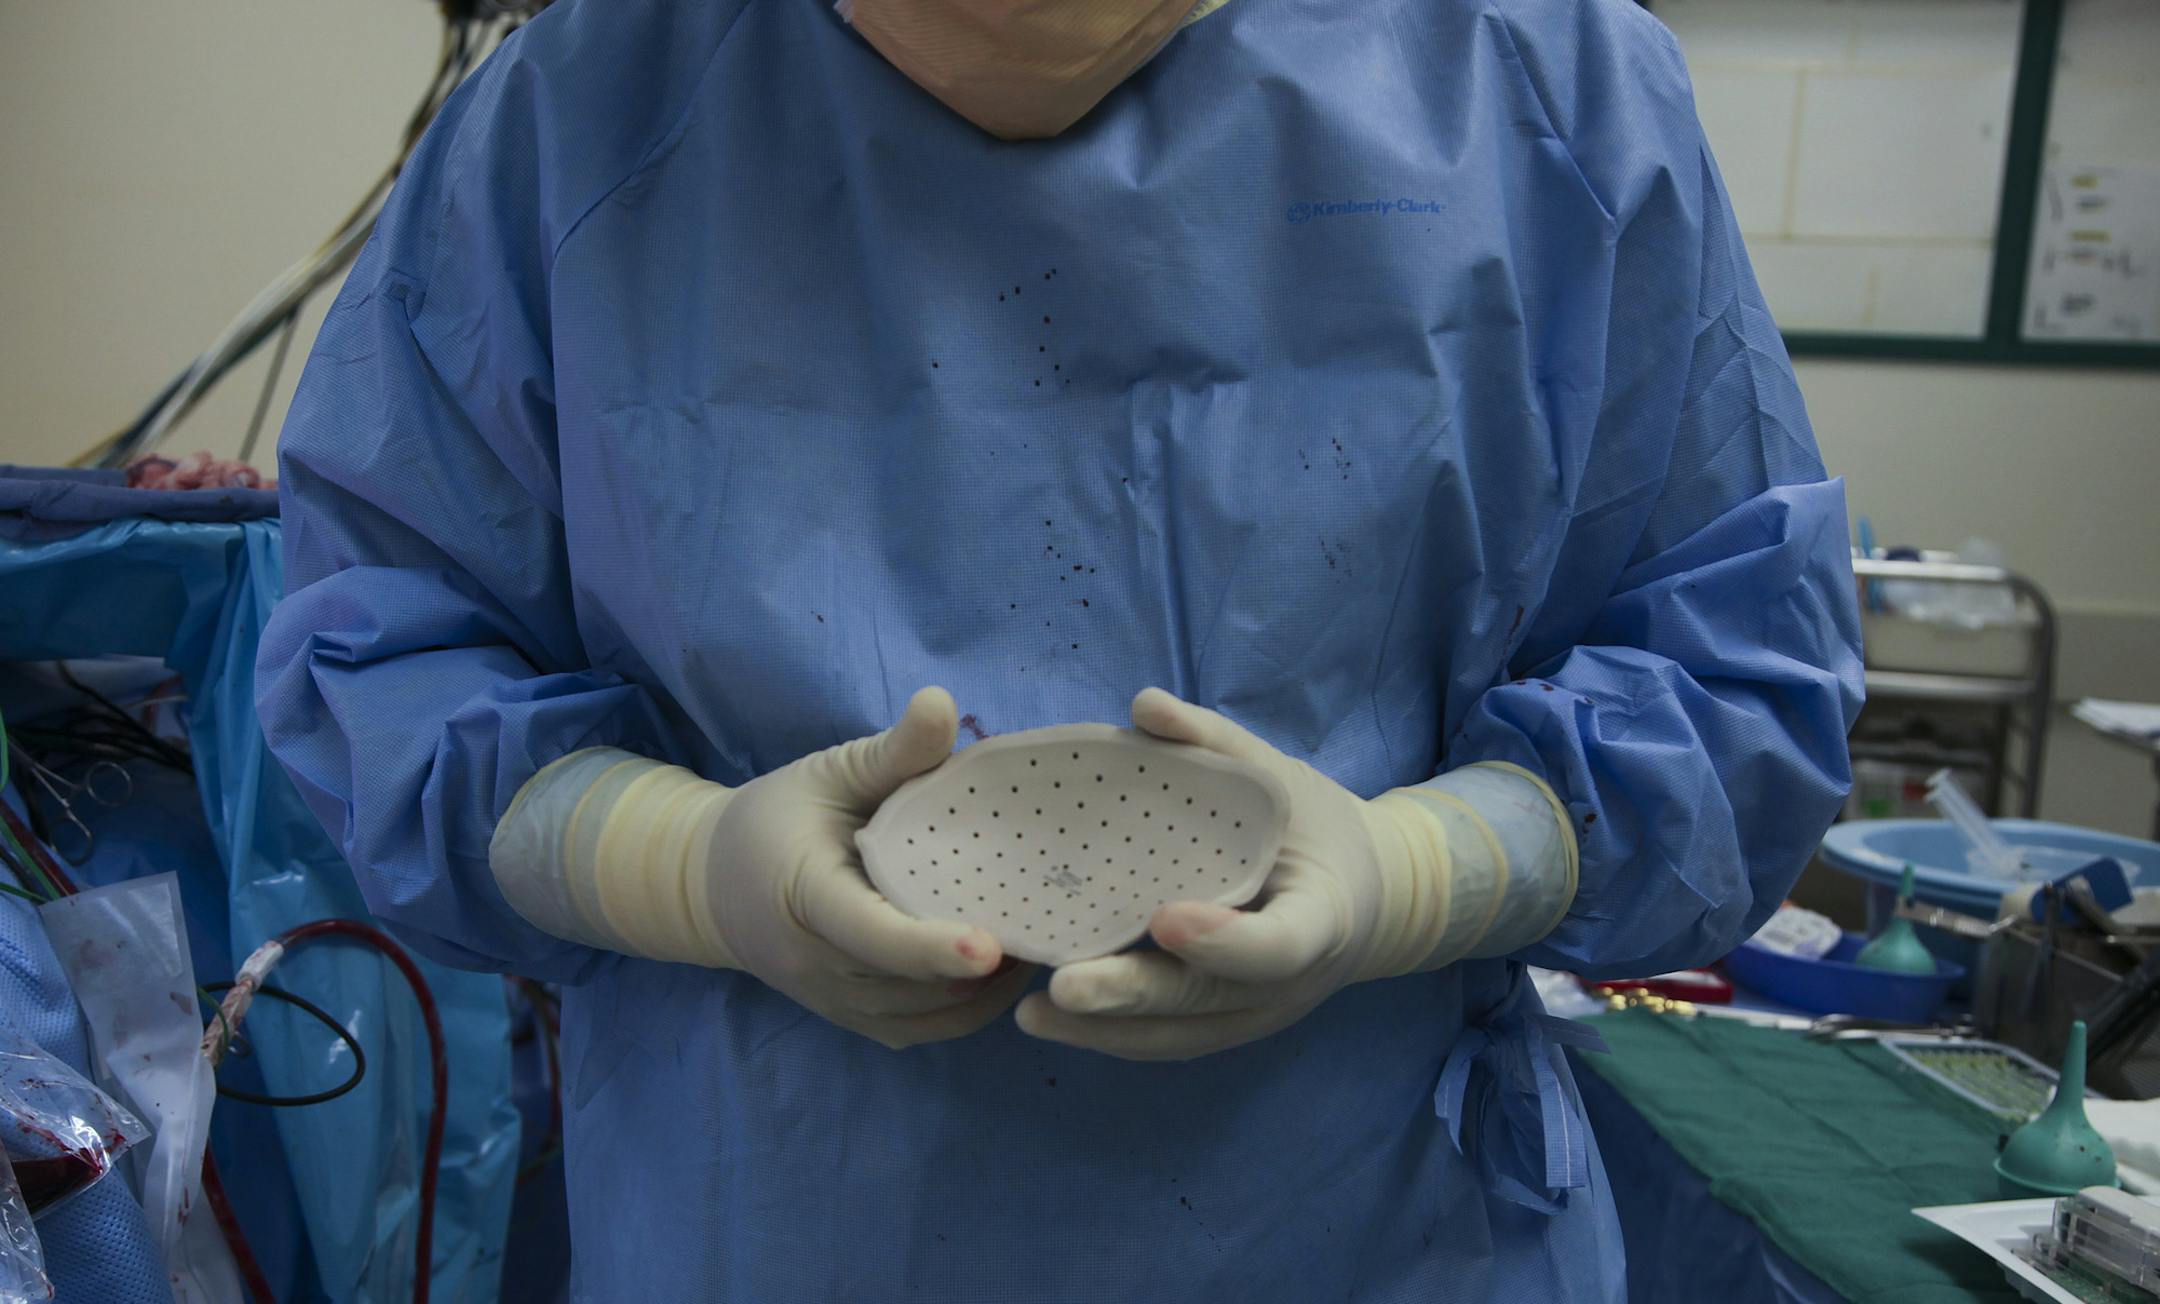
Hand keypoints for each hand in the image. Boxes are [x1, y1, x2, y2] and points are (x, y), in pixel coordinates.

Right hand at [704, 687, 1036, 1048]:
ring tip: (1041, 933)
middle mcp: (816, 965)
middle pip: (912, 982)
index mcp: (805, 896)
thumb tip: (941, 701)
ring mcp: (836, 1003)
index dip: (930, 946)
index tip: (991, 947)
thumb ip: (891, 751)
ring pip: (927, 1014)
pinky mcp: (857, 1019)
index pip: (871, 933)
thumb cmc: (782, 817)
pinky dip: (973, 1007)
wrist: (715, 886)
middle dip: (985, 962)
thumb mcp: (831, 773)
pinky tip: (1011, 964)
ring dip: (988, 988)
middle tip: (1052, 916)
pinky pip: (926, 1028)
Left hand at [1016, 688, 1422, 1060]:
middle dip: (1133, 995)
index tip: (1164, 918)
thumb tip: (1143, 704)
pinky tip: (1057, 1020)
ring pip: (1181, 1035)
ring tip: (1033, 1014)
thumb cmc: (1317, 829)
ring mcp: (1261, 1016)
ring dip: (1106, 1030)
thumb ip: (1215, 744)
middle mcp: (1292, 983)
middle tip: (1064, 986)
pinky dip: (1114, 1036)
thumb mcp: (1281, 778)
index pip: (1280, 943)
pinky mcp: (1230, 1028)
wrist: (1372, 900)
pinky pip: (1171, 1042)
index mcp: (1322, 916)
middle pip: (1209, 999)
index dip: (1225, 940)